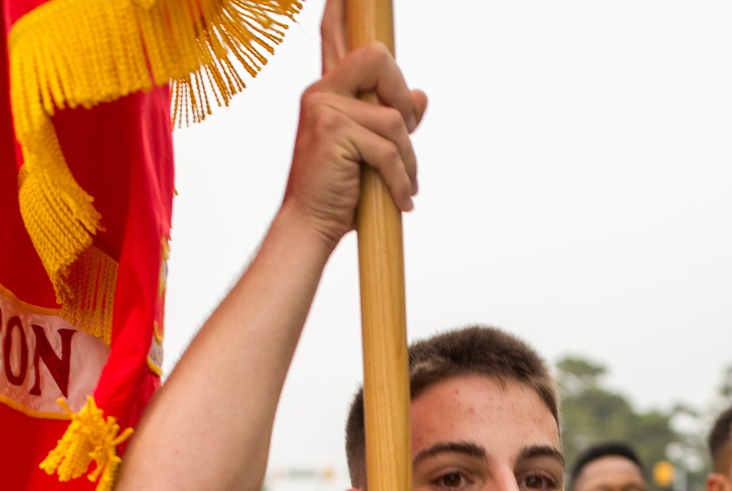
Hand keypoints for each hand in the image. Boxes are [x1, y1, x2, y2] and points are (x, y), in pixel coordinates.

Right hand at [281, 40, 425, 249]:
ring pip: (392, 119)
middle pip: (378, 58)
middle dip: (403, 101)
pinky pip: (387, 149)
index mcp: (328, 91)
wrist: (310, 227)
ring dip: (408, 159)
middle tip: (406, 136)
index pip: (333, 34)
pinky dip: (401, 179)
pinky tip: (402, 200)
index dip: (339, 8)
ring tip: (404, 186)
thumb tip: (421, 96)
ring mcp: (324, 108)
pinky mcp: (333, 131)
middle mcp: (321, 91)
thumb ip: (391, 120)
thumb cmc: (339, 192)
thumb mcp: (371, 152)